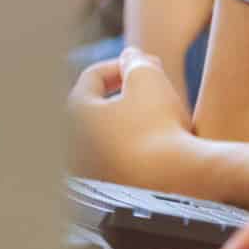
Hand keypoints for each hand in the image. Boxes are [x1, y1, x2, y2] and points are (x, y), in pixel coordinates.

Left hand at [68, 48, 198, 190]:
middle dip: (126, 92)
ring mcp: (87, 171)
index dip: (123, 64)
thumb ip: (135, 61)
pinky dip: (134, 147)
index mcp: (75, 113)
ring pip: (108, 133)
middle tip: (156, 88)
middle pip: (98, 105)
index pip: (92, 76)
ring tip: (160, 117)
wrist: (177, 183)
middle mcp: (72, 144)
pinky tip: (158, 146)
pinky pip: (118, 159)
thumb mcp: (148, 78)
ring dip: (130, 119)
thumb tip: (130, 57)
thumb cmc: (159, 127)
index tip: (150, 66)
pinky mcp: (106, 191)